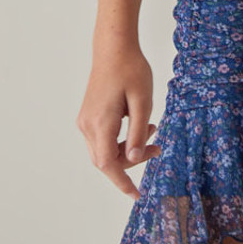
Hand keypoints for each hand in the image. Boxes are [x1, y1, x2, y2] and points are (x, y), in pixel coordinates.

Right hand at [76, 41, 162, 200]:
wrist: (113, 47)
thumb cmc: (130, 69)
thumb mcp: (142, 101)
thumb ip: (138, 133)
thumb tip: (133, 160)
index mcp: (100, 122)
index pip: (107, 164)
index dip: (122, 182)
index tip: (137, 195)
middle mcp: (87, 124)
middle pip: (106, 160)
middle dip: (131, 162)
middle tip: (157, 149)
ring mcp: (85, 120)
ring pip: (104, 150)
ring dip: (128, 150)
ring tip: (153, 132)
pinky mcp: (89, 115)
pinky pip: (103, 138)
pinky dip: (121, 140)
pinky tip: (140, 125)